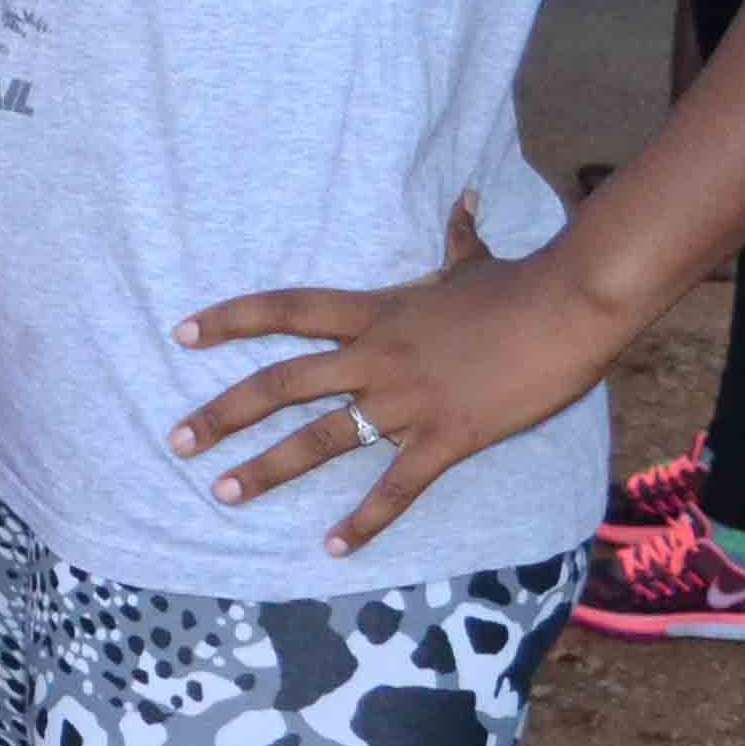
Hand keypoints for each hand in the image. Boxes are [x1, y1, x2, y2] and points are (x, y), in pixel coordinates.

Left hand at [165, 195, 628, 558]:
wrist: (569, 307)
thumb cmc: (522, 285)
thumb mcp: (475, 260)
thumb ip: (457, 238)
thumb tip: (464, 198)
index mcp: (374, 313)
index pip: (285, 311)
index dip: (230, 320)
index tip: (181, 333)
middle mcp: (376, 357)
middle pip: (281, 383)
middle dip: (223, 412)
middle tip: (176, 440)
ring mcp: (407, 400)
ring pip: (321, 438)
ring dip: (269, 468)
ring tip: (223, 493)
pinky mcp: (446, 437)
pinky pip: (396, 486)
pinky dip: (366, 520)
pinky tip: (334, 547)